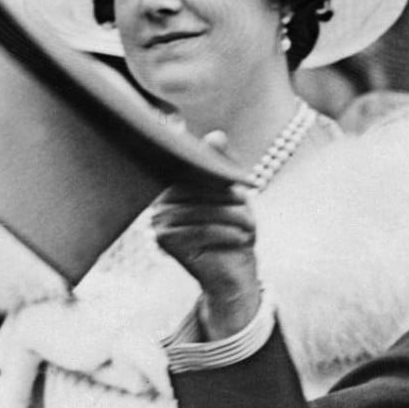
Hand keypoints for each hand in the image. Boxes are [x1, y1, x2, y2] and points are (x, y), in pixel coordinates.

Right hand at [154, 131, 260, 339]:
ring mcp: (158, 221)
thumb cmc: (233, 228)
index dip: (219, 176)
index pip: (195, 170)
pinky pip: (201, 230)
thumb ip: (222, 164)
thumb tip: (216, 135)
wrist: (234, 272)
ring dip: (233, 217)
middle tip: (248, 208)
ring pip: (203, 210)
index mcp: (173, 186)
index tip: (243, 185)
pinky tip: (242, 238)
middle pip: (198, 189)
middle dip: (229, 197)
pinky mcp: (165, 241)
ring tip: (250, 226)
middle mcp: (159, 202)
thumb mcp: (233, 192)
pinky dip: (227, 233)